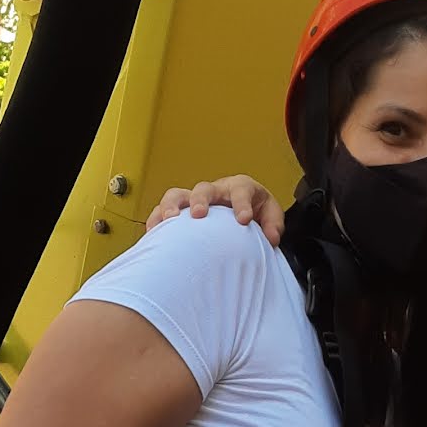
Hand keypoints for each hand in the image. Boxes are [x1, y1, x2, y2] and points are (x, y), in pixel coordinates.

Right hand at [145, 175, 283, 246]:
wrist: (243, 210)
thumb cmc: (257, 211)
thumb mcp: (270, 215)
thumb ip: (273, 225)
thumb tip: (271, 238)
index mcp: (240, 188)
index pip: (241, 190)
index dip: (241, 204)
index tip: (243, 220)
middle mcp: (216, 191)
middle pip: (204, 188)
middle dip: (200, 200)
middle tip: (199, 214)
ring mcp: (195, 200)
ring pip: (177, 195)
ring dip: (171, 206)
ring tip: (169, 221)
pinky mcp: (182, 211)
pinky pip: (163, 211)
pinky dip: (156, 220)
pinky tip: (153, 234)